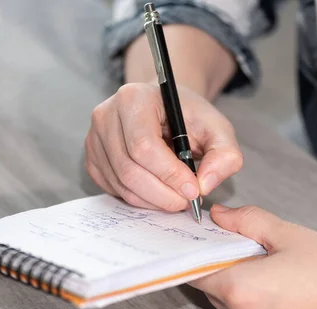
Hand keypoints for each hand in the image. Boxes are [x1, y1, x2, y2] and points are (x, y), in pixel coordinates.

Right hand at [84, 82, 242, 210]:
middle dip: (162, 193)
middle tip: (187, 201)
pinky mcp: (92, 160)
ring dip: (153, 200)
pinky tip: (158, 192)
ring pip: (122, 184)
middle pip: (129, 169)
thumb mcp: (217, 129)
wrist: (164, 110)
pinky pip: (114, 190)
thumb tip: (205, 185)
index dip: (169, 174)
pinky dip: (140, 199)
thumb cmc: (188, 118)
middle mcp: (106, 116)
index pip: (144, 145)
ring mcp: (94, 139)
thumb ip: (224, 155)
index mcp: (133, 98)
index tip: (193, 190)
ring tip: (177, 197)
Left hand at [189, 204, 316, 308]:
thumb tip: (218, 215)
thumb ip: (246, 221)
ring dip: (240, 283)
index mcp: (240, 291)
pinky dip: (255, 301)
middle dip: (224, 264)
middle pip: (212, 286)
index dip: (198, 249)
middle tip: (250, 244)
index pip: (195, 269)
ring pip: (230, 303)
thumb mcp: (289, 234)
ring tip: (274, 266)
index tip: (205, 234)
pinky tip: (284, 287)